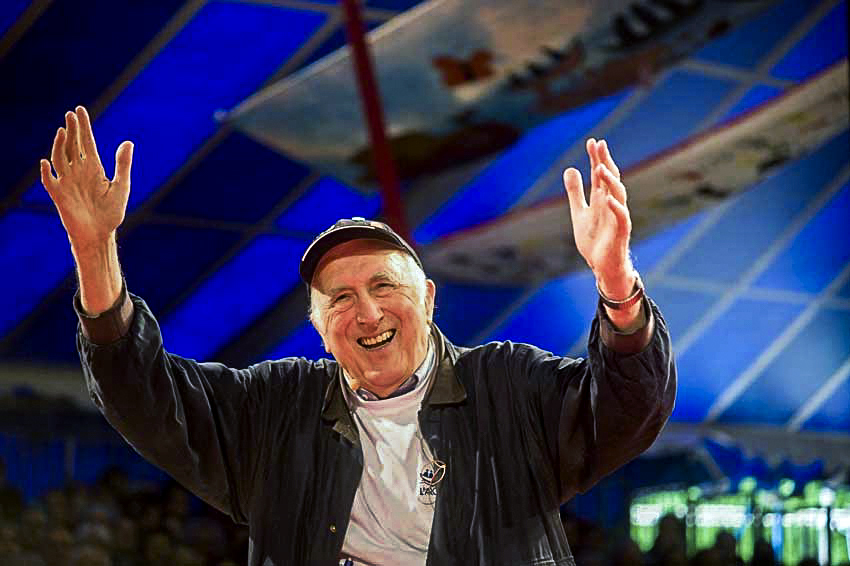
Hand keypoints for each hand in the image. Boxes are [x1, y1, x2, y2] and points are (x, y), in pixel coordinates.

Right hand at [40, 106, 132, 250]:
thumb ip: (122, 164)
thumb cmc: (111, 212)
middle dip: (72, 130)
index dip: (84, 127)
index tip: (80, 110)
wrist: (100, 234)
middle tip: (71, 114)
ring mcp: (67, 182)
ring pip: (60, 158)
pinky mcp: (59, 195)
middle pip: (72, 146)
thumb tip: (128, 141)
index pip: (87, 143)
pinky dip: (46, 172)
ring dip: (60, 144)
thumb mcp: (121, 186)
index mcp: (94, 168)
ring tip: (63, 130)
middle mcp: (79, 171)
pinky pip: (49, 181)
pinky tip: (46, 162)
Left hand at [563, 138, 634, 297]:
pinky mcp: (620, 233)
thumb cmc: (594, 240)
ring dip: (610, 181)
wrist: (602, 267)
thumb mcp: (579, 212)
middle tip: (599, 145)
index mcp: (601, 199)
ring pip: (618, 194)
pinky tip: (608, 198)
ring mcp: (617, 217)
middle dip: (605, 162)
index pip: (600, 174)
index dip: (597, 158)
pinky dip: (616, 207)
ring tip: (600, 168)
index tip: (592, 142)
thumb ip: (575, 192)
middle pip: (610, 179)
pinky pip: (622, 217)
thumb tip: (570, 169)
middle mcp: (611, 204)